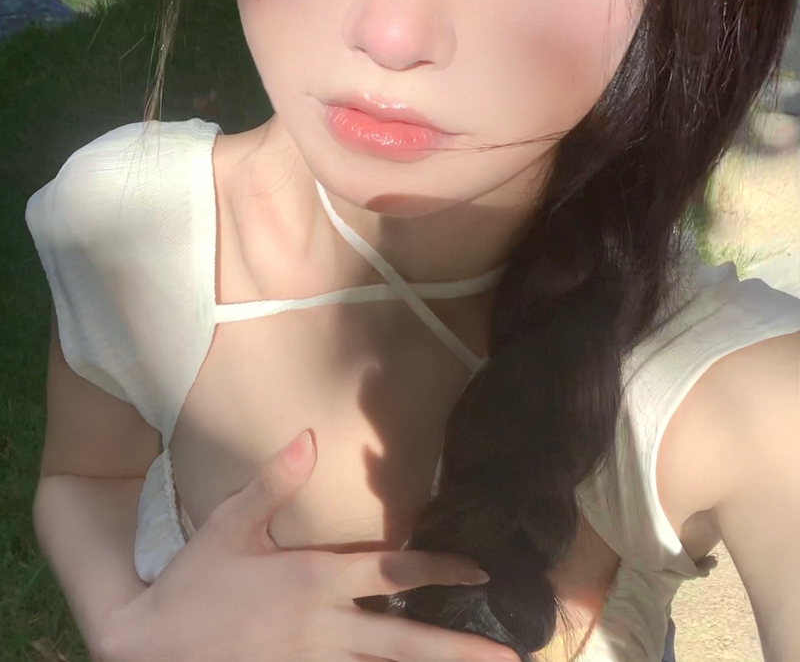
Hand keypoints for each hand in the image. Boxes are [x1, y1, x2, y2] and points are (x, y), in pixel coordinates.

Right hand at [100, 430, 514, 661]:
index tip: (480, 571)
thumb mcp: (230, 524)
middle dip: (458, 649)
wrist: (151, 648)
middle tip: (507, 656)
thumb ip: (273, 482)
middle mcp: (322, 627)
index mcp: (313, 580)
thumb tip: (308, 436)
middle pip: (404, 640)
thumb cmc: (194, 582)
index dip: (439, 570)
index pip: (392, 574)